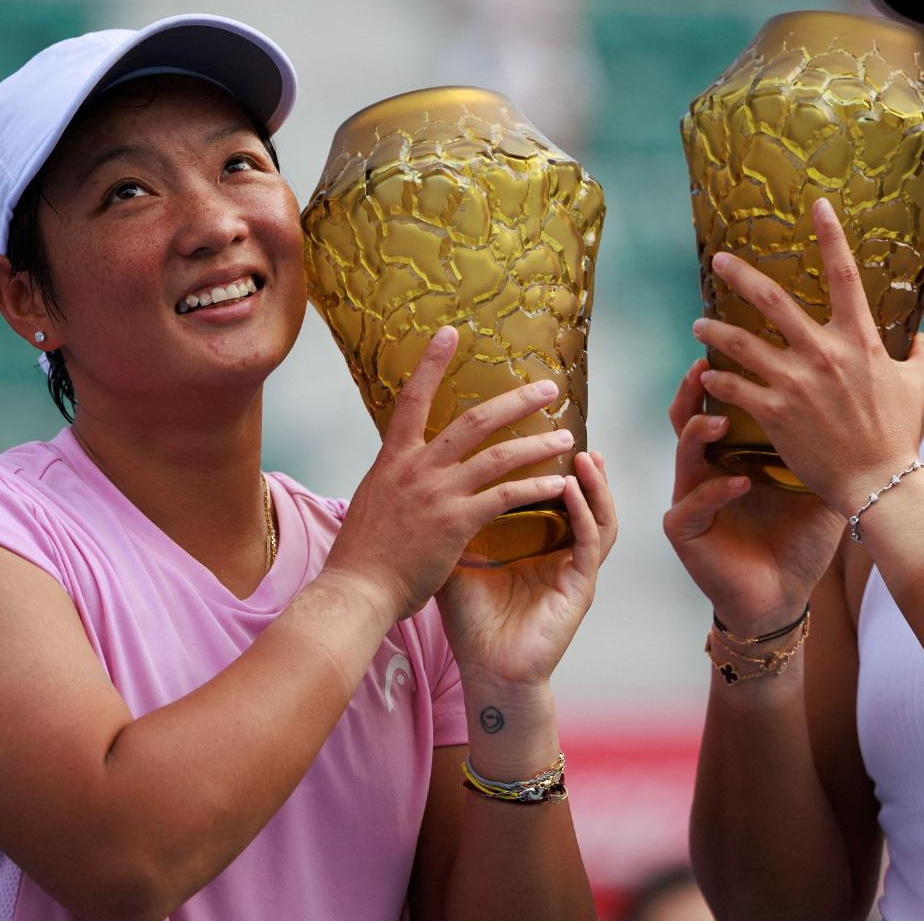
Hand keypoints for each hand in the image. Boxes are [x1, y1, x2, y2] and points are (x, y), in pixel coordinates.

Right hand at [327, 326, 581, 620]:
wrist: (356, 590)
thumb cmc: (363, 555)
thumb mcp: (375, 501)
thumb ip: (398, 479)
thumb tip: (408, 466)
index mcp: (394, 459)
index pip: (412, 399)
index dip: (430, 363)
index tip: (450, 332)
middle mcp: (417, 468)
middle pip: (473, 421)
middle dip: (515, 401)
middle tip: (548, 387)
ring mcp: (438, 493)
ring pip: (499, 456)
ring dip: (537, 444)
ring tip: (566, 437)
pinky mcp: (457, 522)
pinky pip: (506, 497)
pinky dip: (536, 488)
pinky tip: (558, 484)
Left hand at [433, 451, 615, 687]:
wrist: (484, 672)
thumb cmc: (472, 623)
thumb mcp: (458, 561)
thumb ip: (455, 524)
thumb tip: (426, 484)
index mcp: (539, 547)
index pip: (556, 497)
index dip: (556, 466)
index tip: (544, 431)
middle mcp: (562, 554)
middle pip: (585, 500)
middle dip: (584, 466)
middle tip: (573, 431)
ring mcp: (575, 570)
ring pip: (599, 516)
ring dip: (595, 485)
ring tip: (586, 455)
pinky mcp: (581, 588)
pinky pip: (590, 542)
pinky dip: (583, 513)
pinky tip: (571, 490)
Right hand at [663, 358, 845, 635]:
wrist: (782, 595)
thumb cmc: (799, 537)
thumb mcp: (820, 483)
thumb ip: (832, 442)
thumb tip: (874, 397)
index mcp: (734, 453)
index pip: (723, 404)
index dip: (725, 374)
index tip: (738, 342)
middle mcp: (707, 469)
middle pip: (689, 417)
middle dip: (694, 390)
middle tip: (705, 366)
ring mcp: (691, 498)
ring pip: (683, 454)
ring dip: (699, 434)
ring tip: (720, 423)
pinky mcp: (685, 530)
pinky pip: (693, 503)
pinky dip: (716, 491)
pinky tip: (739, 483)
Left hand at [691, 196, 923, 519]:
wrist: (880, 483)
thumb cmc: (899, 434)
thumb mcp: (916, 386)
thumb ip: (920, 356)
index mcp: (859, 340)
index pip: (844, 274)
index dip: (830, 234)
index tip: (816, 204)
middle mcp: (824, 353)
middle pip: (773, 300)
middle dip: (740, 275)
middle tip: (718, 261)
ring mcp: (795, 382)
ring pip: (741, 343)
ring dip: (714, 331)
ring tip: (699, 324)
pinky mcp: (775, 413)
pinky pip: (734, 387)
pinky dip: (716, 379)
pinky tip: (705, 376)